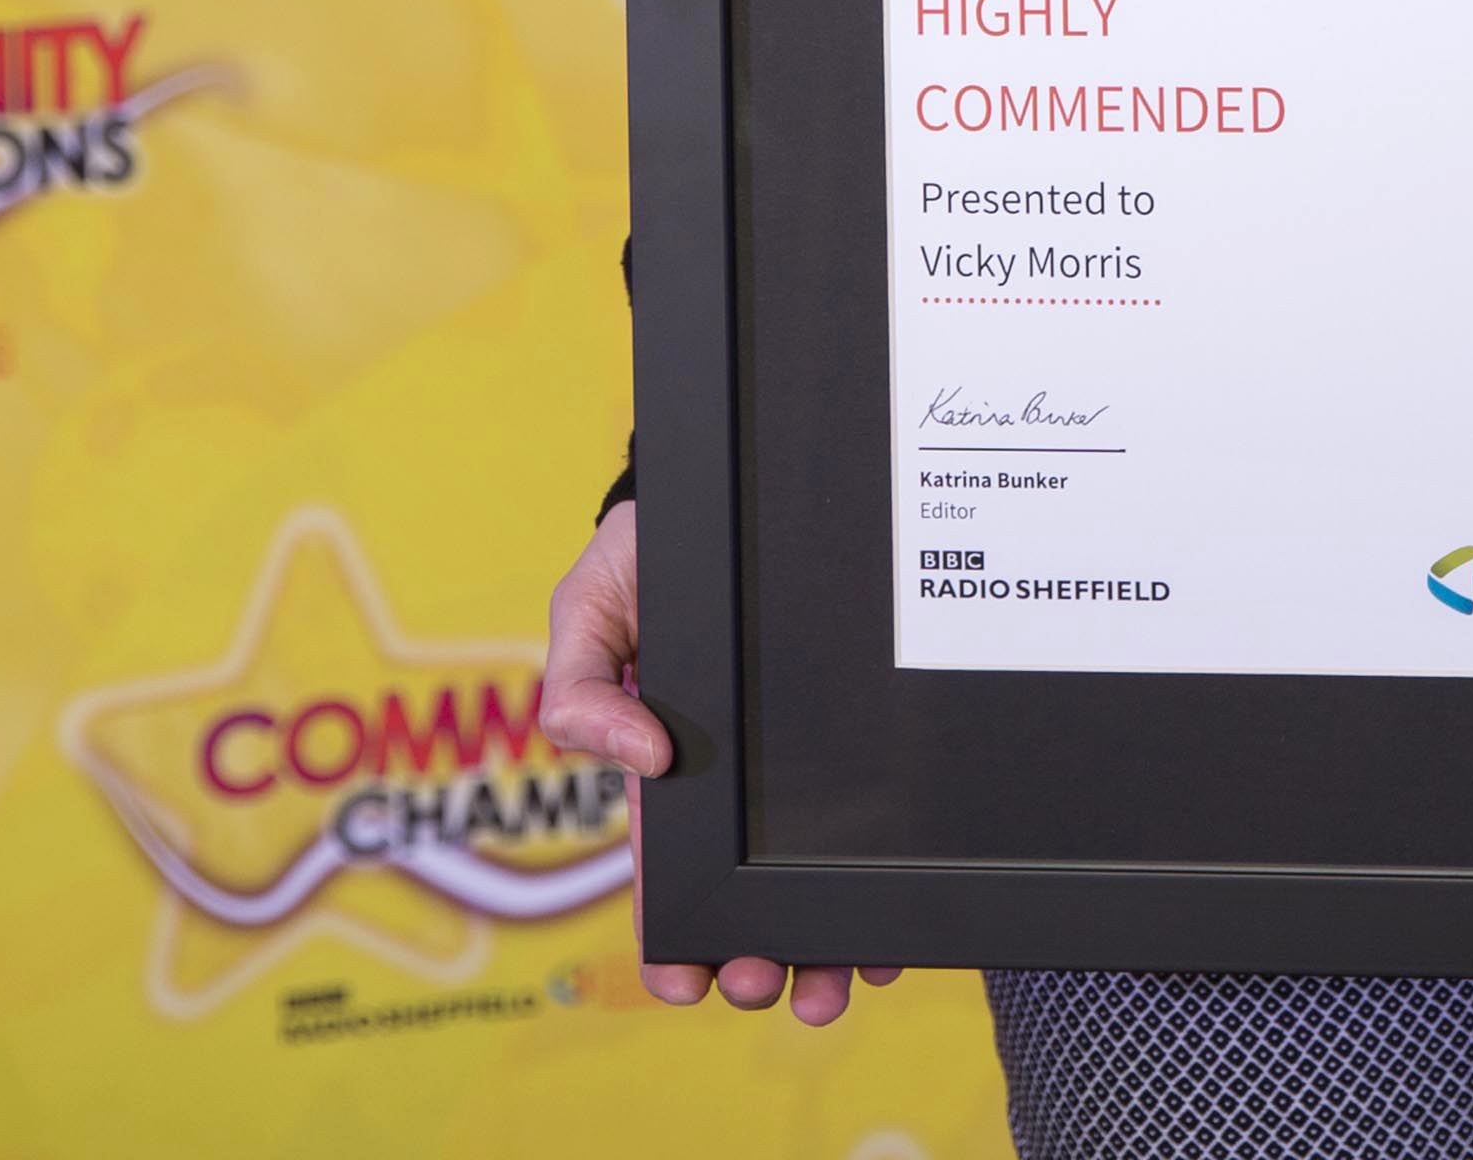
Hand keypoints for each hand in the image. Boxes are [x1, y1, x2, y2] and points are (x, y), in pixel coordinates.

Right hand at [536, 500, 901, 1020]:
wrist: (733, 484)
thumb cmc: (651, 554)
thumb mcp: (586, 608)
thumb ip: (580, 689)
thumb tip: (640, 757)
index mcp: (667, 765)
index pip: (666, 870)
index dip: (673, 936)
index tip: (685, 984)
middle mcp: (737, 782)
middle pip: (746, 890)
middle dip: (756, 955)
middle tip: (769, 988)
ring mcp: (800, 768)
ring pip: (810, 875)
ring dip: (821, 943)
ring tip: (832, 988)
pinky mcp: (857, 743)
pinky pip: (869, 824)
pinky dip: (877, 881)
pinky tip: (893, 933)